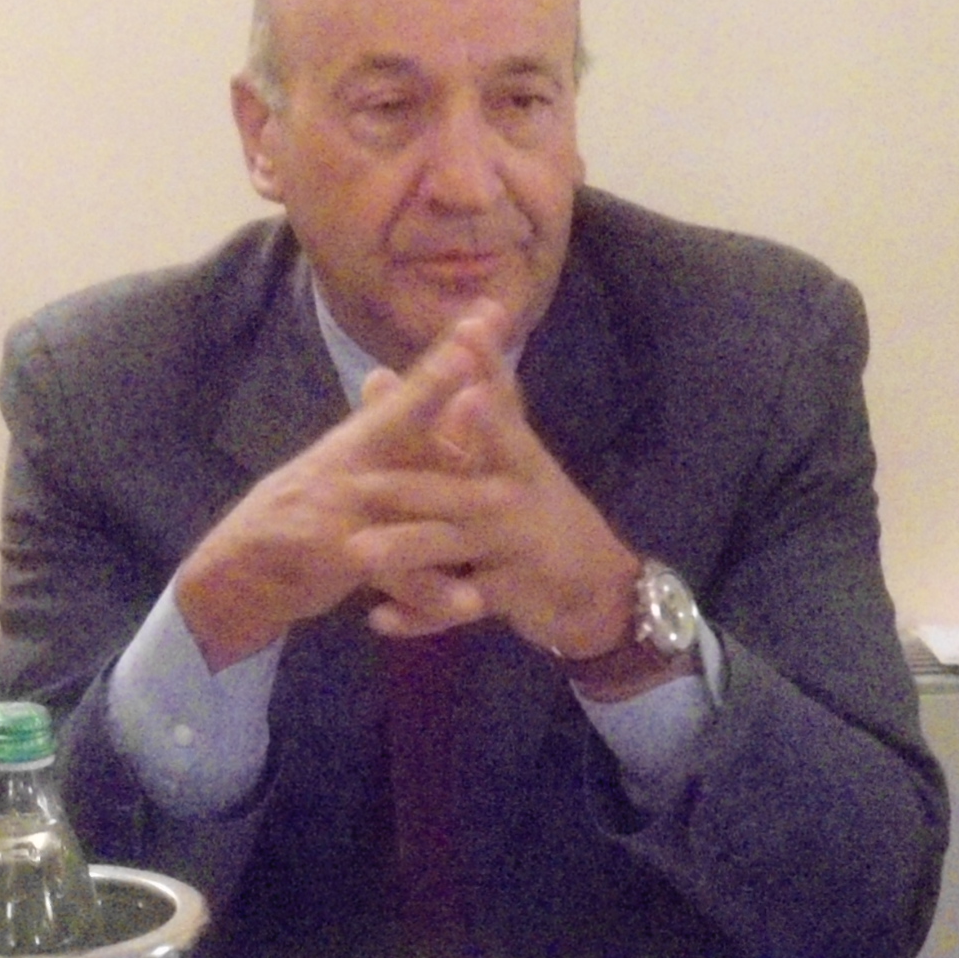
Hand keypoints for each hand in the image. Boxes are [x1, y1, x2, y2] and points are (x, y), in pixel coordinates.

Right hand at [171, 310, 514, 665]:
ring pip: (404, 499)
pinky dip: (431, 592)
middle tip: (493, 381)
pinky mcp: (330, 554)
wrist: (240, 568)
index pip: (415, 386)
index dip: (451, 350)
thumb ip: (378, 427)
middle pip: (406, 420)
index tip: (490, 311)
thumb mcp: (343, 465)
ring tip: (506, 500)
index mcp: (362, 437)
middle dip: (447, 396)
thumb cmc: (306, 512)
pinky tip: (472, 602)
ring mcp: (337, 505)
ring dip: (450, 499)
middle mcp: (351, 460)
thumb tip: (393, 374)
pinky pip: (390, 573)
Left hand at [365, 323, 650, 670]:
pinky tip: (380, 619)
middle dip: (411, 487)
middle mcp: (517, 496)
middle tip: (358, 485)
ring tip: (358, 554)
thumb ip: (492, 407)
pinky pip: (456, 606)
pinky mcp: (511, 592)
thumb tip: (469, 337)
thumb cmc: (546, 516)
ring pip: (450, 548)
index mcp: (519, 459)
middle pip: (458, 488)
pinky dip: (419, 615)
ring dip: (404, 551)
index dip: (484, 372)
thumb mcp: (524, 461)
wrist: (600, 589)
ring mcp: (515, 546)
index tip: (463, 337)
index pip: (501, 407)